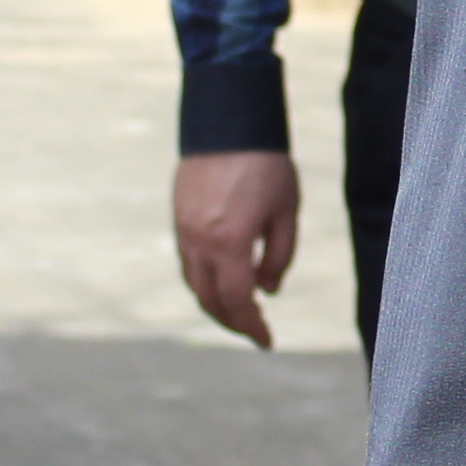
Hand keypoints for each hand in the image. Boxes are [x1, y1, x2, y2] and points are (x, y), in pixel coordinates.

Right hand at [171, 151, 301, 347]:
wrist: (229, 123)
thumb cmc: (267, 166)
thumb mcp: (287, 213)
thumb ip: (279, 256)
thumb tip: (268, 290)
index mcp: (230, 243)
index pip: (238, 302)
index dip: (253, 327)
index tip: (267, 342)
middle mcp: (200, 243)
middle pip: (210, 300)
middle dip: (233, 321)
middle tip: (256, 330)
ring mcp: (184, 231)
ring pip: (194, 284)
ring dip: (216, 304)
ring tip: (241, 310)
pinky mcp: (178, 219)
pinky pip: (188, 264)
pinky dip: (204, 281)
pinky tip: (223, 281)